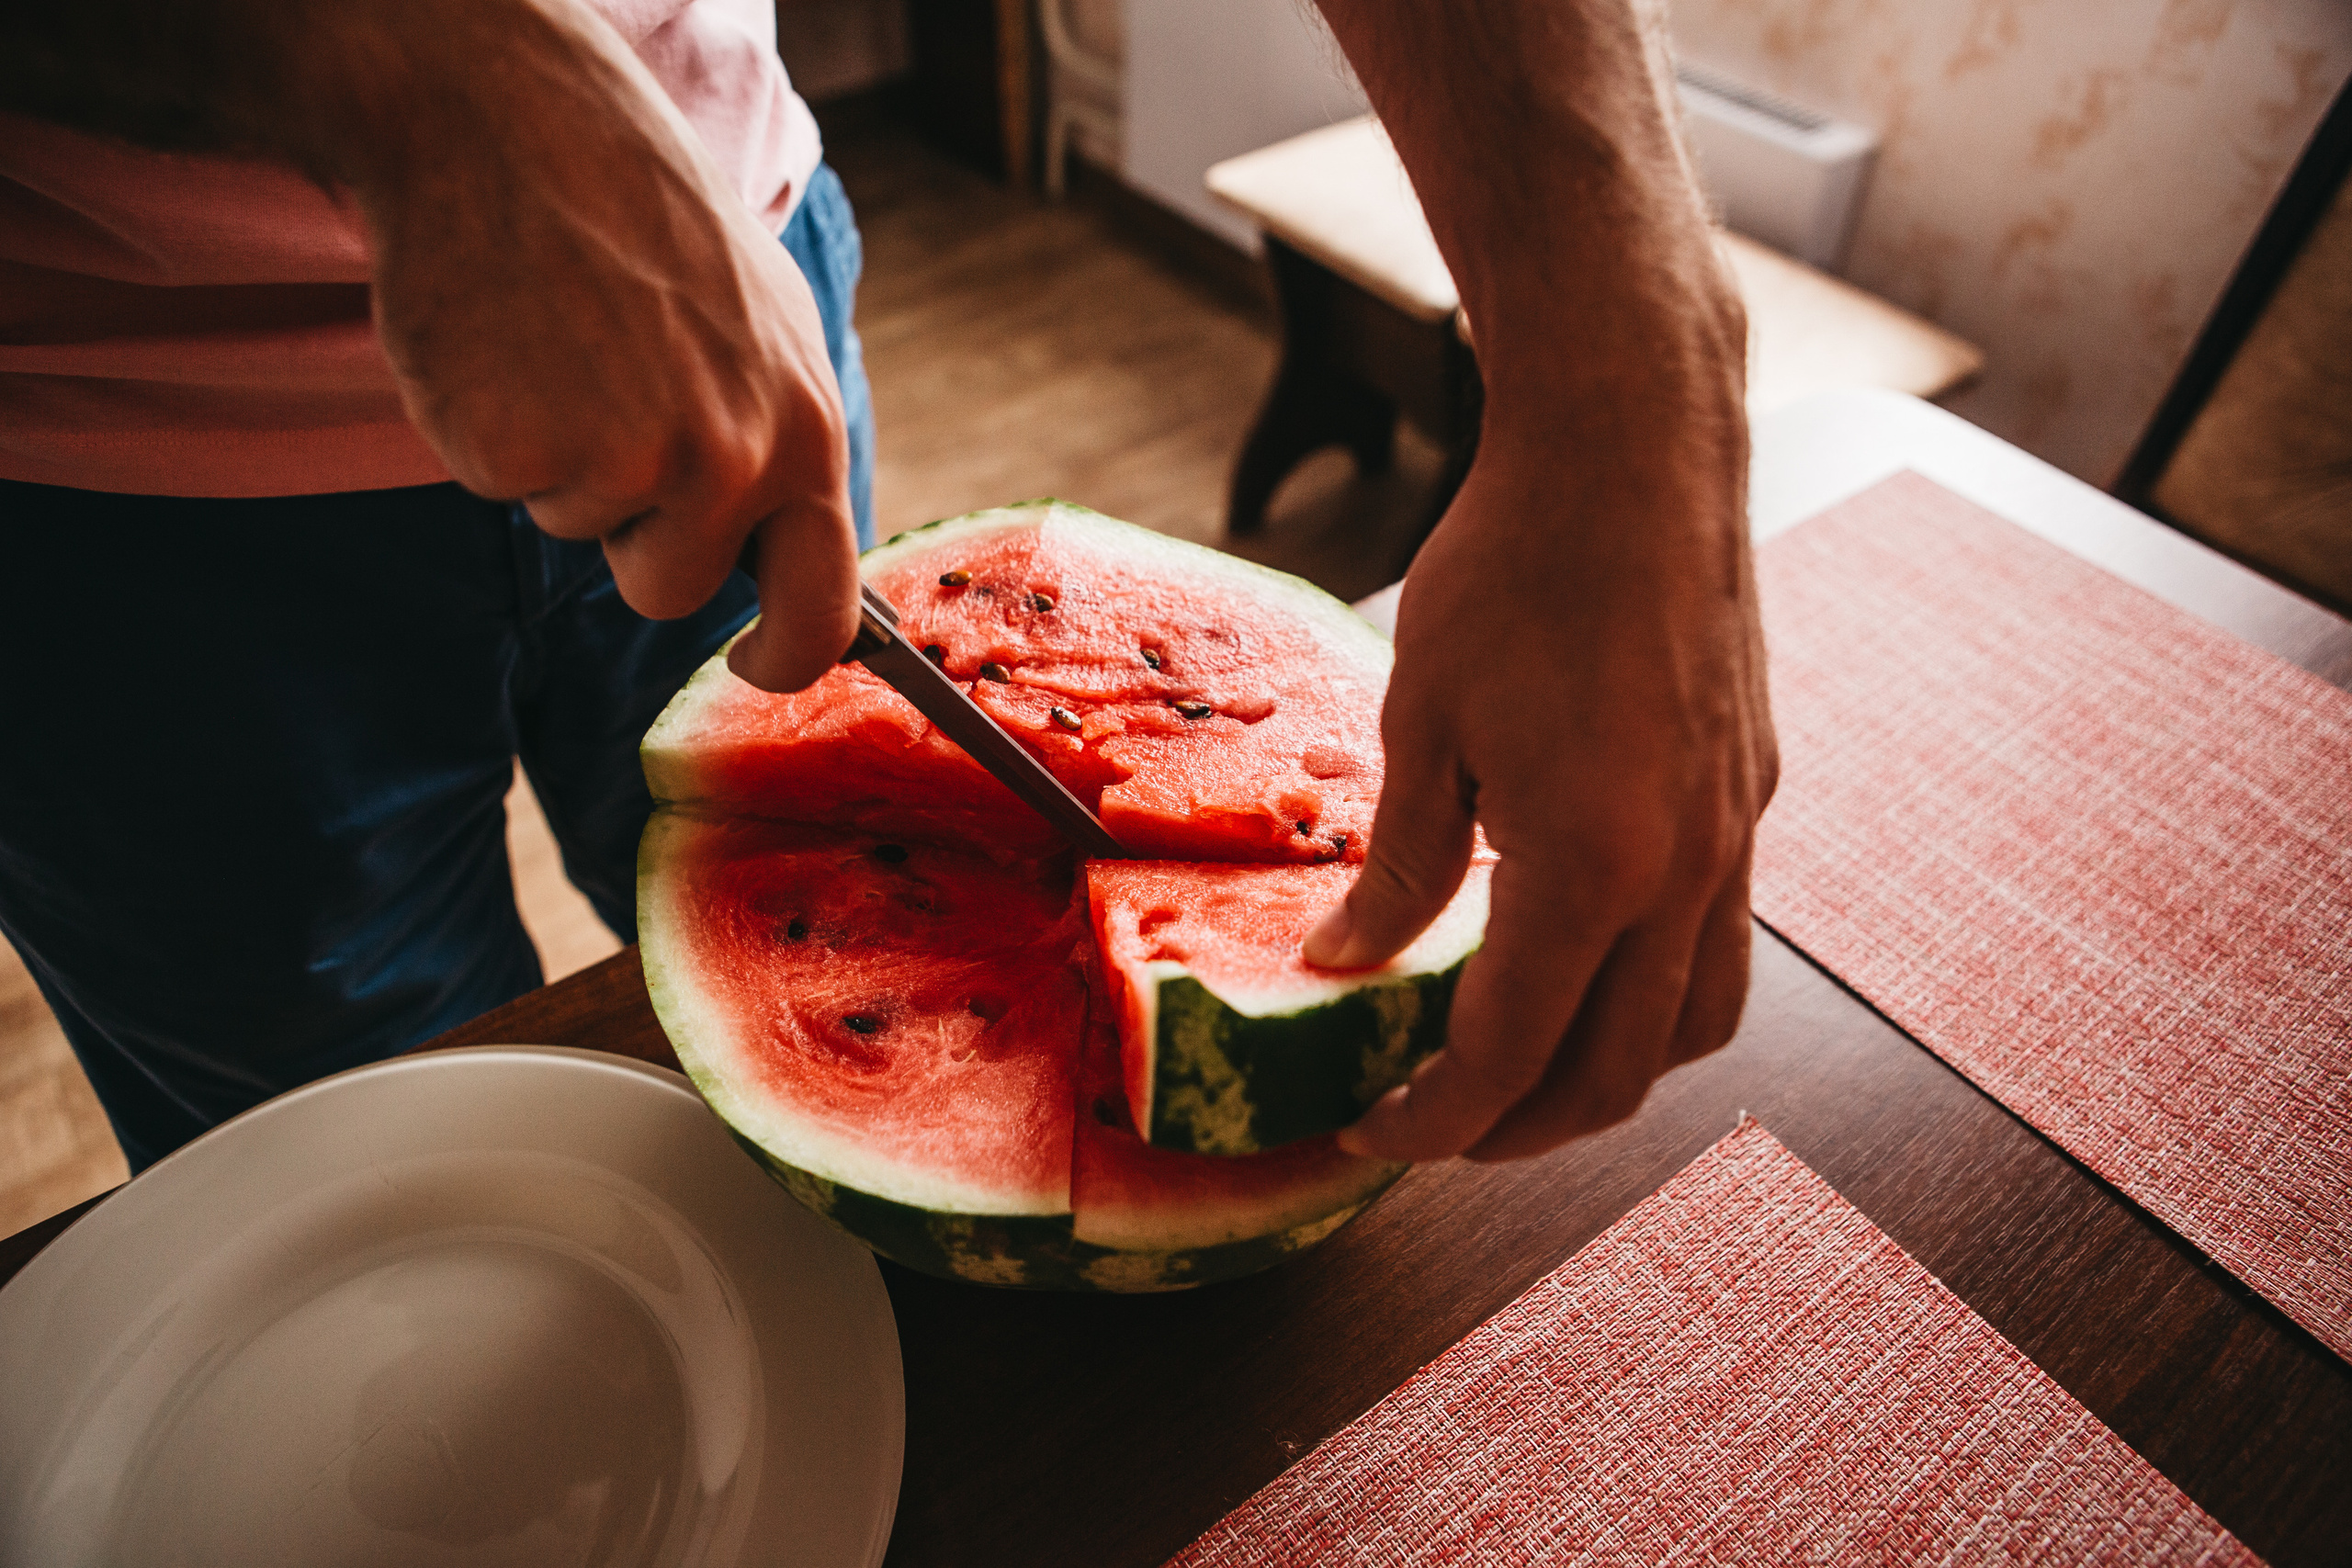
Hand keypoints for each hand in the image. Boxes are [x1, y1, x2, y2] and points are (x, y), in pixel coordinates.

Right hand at [327, 0, 858, 690]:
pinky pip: (508, 488)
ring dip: (563, 468)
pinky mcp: (528, 453)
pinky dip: (496, 432)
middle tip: (606, 441)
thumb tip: (811, 553)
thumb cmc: (642, 222)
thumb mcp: (763, 325)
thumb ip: (781, 439)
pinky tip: (508, 346)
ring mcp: (630, 462)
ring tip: (563, 355)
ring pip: (584, 534)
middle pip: (674, 591)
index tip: (753, 666)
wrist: (514, 126)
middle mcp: (733, 461)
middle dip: (639, 551)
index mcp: (805, 432)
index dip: (783, 659)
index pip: (823, 607)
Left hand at [1309, 375, 1776, 1161]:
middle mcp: (1685, 875)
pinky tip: (1582, 951)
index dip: (1433, 1122)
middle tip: (1433, 1122)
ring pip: (1698, 1026)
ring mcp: (1734, 837)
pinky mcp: (1751, 794)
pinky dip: (1654, 990)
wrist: (1635, 449)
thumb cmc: (1512, 570)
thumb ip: (1396, 868)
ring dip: (1607, 1074)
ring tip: (1519, 1064)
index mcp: (1591, 872)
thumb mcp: (1421, 726)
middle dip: (1518, 1130)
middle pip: (1617, 1077)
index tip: (1370, 1133)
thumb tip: (1345, 966)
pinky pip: (1722, 942)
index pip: (1509, 1057)